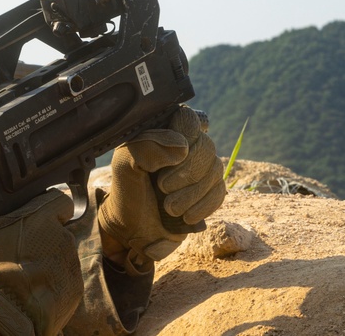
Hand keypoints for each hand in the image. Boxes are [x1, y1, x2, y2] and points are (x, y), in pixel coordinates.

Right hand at [0, 190, 83, 335]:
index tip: (36, 219)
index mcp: (41, 215)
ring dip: (47, 262)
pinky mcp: (74, 289)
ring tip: (23, 275)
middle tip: (21, 251)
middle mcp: (62, 235)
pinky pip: (64, 280)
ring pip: (61, 256)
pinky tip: (31, 290)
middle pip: (58, 231)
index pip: (59, 201)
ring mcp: (71, 263)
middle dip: (43, 239)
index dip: (48, 209)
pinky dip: (51, 284)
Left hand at [98, 105, 225, 271]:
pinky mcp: (209, 191)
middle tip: (162, 188)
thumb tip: (182, 146)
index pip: (187, 117)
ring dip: (193, 193)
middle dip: (186, 172)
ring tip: (169, 208)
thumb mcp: (124, 164)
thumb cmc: (126, 189)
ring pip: (216, 169)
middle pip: (206, 145)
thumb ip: (145, 148)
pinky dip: (204, 206)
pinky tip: (186, 217)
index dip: (184, 134)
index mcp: (164, 131)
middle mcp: (186, 145)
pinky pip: (220, 192)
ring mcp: (200, 168)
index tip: (170, 154)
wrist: (131, 227)